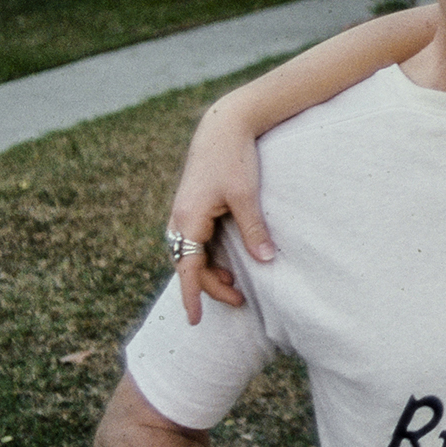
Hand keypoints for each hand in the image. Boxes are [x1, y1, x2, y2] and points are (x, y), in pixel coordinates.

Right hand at [169, 99, 274, 323]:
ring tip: (236, 284)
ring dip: (209, 271)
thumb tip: (265, 262)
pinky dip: (208, 256)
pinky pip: (195, 241)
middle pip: (189, 265)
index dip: (192, 295)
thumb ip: (253, 230)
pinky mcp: (193, 206)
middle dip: (209, 286)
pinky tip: (226, 261)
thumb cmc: (234, 159)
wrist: (223, 126)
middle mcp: (180, 219)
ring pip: (190, 253)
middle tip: (239, 301)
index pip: (188, 268)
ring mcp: (184, 212)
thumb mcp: (246, 196)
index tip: (194, 320)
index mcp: (189, 219)